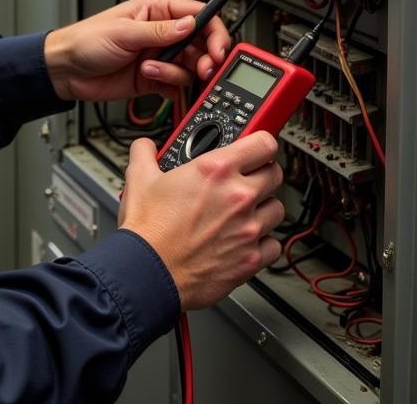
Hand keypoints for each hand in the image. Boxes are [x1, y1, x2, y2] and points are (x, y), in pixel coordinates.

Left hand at [43, 0, 229, 102]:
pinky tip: (154, 83)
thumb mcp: (123, 32)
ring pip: (191, 68)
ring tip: (151, 70)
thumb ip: (159, 32)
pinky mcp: (154, 79)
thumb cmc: (85, 41)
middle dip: (205, 58)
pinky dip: (171, 88)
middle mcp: (162, 34)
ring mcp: (159, 57)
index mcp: (156, 11)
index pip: (198, 16)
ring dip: (177, 73)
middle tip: (203, 69)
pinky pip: (177, 85)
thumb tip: (190, 25)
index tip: (219, 49)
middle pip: (201, 45)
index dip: (214, 32)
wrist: (65, 71)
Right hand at [117, 132, 283, 310]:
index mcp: (216, 170)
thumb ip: (145, 153)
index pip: (263, 143)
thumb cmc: (147, 230)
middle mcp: (238, 196)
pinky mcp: (251, 259)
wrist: (149, 273)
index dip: (261, 143)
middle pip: (275, 174)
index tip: (256, 148)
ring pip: (278, 209)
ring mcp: (248, 228)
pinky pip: (274, 245)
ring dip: (264, 207)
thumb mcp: (139, 177)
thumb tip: (147, 147)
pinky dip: (264, 242)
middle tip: (247, 178)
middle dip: (263, 173)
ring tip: (245, 211)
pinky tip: (246, 240)